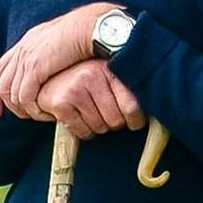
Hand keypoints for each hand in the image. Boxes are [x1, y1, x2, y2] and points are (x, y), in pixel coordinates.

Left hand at [0, 1, 121, 118]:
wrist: (91, 27)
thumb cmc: (86, 33)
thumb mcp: (61, 40)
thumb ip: (51, 52)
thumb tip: (52, 66)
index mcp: (27, 42)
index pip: (0, 69)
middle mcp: (22, 50)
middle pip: (0, 83)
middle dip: (1, 102)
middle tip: (3, 115)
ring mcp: (26, 59)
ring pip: (12, 93)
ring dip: (21, 108)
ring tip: (34, 115)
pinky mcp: (35, 69)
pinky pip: (25, 96)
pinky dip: (32, 108)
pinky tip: (42, 113)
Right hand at [25, 59, 143, 138]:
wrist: (50, 75)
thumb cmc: (86, 79)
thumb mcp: (108, 75)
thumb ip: (127, 88)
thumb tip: (152, 110)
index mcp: (109, 70)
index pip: (131, 106)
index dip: (136, 120)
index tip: (134, 122)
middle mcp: (91, 77)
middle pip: (116, 120)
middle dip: (114, 123)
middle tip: (109, 116)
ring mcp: (74, 91)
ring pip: (99, 127)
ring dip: (99, 127)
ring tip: (94, 115)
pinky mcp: (60, 104)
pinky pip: (82, 131)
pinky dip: (85, 132)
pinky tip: (82, 120)